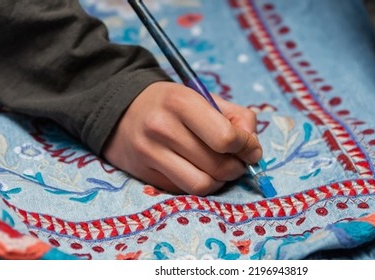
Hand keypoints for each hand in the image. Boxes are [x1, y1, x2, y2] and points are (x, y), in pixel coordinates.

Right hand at [103, 81, 261, 195]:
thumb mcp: (203, 97)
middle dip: (237, 167)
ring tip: (221, 169)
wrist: (121, 110)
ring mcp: (150, 154)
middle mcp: (162, 128)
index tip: (250, 147)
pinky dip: (200, 184)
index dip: (247, 147)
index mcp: (181, 102)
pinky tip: (198, 170)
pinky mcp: (145, 175)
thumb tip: (253, 148)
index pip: (225, 137)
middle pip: (218, 166)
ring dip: (220, 181)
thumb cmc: (171, 104)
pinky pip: (185, 191)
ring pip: (202, 185)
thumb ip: (237, 117)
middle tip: (238, 161)